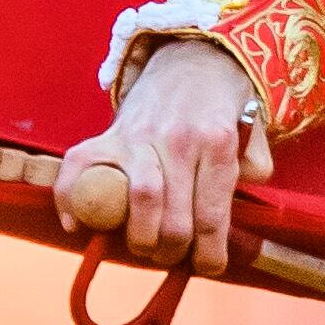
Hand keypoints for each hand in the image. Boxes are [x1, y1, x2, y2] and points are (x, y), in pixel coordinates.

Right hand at [56, 39, 271, 274]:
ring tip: (145, 245)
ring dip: (140, 238)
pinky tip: (78, 226)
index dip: (209, 255)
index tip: (208, 266)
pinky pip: (78, 171)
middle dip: (173, 251)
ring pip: (137, 200)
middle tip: (174, 255)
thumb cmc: (222, 107)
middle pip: (173, 218)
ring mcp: (138, 136)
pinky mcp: (107, 133)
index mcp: (217, 144)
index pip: (211, 217)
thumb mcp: (254, 134)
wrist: (192, 57)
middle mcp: (177, 140)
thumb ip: (253, 172)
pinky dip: (71, 202)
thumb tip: (233, 213)